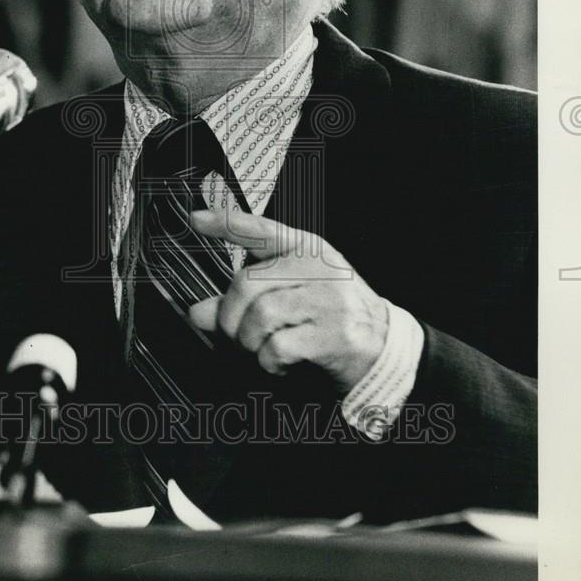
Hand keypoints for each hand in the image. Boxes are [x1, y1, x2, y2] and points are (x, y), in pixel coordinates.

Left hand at [187, 209, 388, 394]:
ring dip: (248, 342)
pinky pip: (278, 347)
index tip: (197, 219)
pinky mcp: (333, 335)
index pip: (261, 230)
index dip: (227, 223)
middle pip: (247, 284)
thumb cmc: (330, 313)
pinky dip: (269, 362)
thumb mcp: (290, 294)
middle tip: (234, 333)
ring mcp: (328, 301)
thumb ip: (241, 300)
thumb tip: (198, 313)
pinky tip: (280, 361)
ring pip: (259, 317)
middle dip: (229, 316)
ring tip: (260, 348)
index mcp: (305, 249)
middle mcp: (317, 268)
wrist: (382, 345)